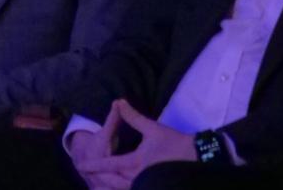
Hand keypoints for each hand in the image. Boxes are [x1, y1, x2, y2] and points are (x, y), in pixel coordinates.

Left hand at [77, 100, 195, 186]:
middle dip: (99, 179)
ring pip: (123, 189)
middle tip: (86, 174)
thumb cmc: (175, 143)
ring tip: (97, 187)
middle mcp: (139, 177)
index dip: (94, 165)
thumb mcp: (152, 128)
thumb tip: (119, 101)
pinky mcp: (156, 187)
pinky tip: (120, 187)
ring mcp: (148, 185)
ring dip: (110, 187)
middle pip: (113, 181)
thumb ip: (132, 116)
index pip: (109, 164)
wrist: (200, 157)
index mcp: (135, 162)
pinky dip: (124, 189)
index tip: (81, 165)